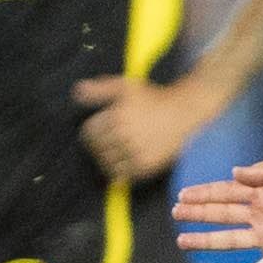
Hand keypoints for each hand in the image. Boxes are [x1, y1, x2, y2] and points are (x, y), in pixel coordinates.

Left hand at [75, 76, 209, 180]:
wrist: (186, 113)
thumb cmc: (154, 99)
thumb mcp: (126, 87)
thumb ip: (100, 89)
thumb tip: (76, 92)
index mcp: (118, 116)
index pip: (89, 133)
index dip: (92, 132)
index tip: (101, 130)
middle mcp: (126, 135)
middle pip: (96, 149)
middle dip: (99, 146)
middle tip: (109, 142)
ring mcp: (137, 152)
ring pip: (107, 164)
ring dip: (107, 160)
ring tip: (116, 152)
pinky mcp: (147, 166)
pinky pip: (122, 175)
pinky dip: (119, 172)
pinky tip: (125, 163)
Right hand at [174, 159, 262, 262]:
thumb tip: (235, 173)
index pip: (228, 192)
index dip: (205, 193)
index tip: (183, 195)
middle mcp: (262, 215)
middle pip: (223, 214)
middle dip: (199, 213)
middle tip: (176, 212)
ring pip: (231, 240)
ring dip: (207, 241)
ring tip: (183, 241)